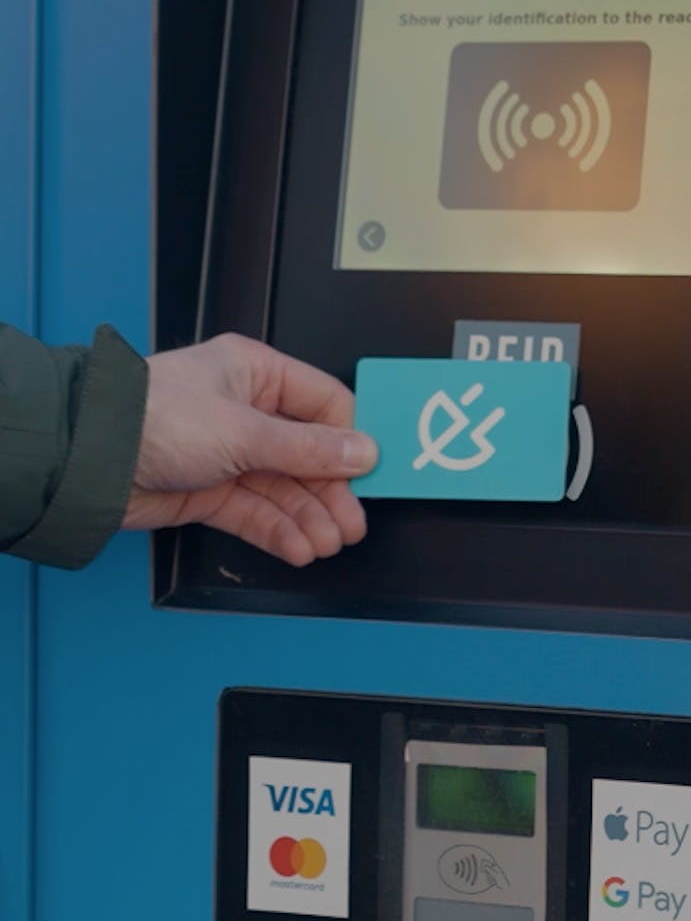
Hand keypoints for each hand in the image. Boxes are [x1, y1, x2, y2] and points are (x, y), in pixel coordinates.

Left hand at [122, 334, 376, 565]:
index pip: (324, 405)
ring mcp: (228, 452)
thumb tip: (362, 451)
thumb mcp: (242, 430)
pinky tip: (299, 546)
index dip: (351, 440)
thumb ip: (306, 448)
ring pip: (284, 488)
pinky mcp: (209, 489)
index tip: (373, 472)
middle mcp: (246, 410)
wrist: (88, 458)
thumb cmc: (151, 417)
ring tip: (327, 542)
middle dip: (331, 491)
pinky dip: (279, 530)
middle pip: (308, 453)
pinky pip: (256, 511)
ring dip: (308, 516)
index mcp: (256, 373)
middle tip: (352, 523)